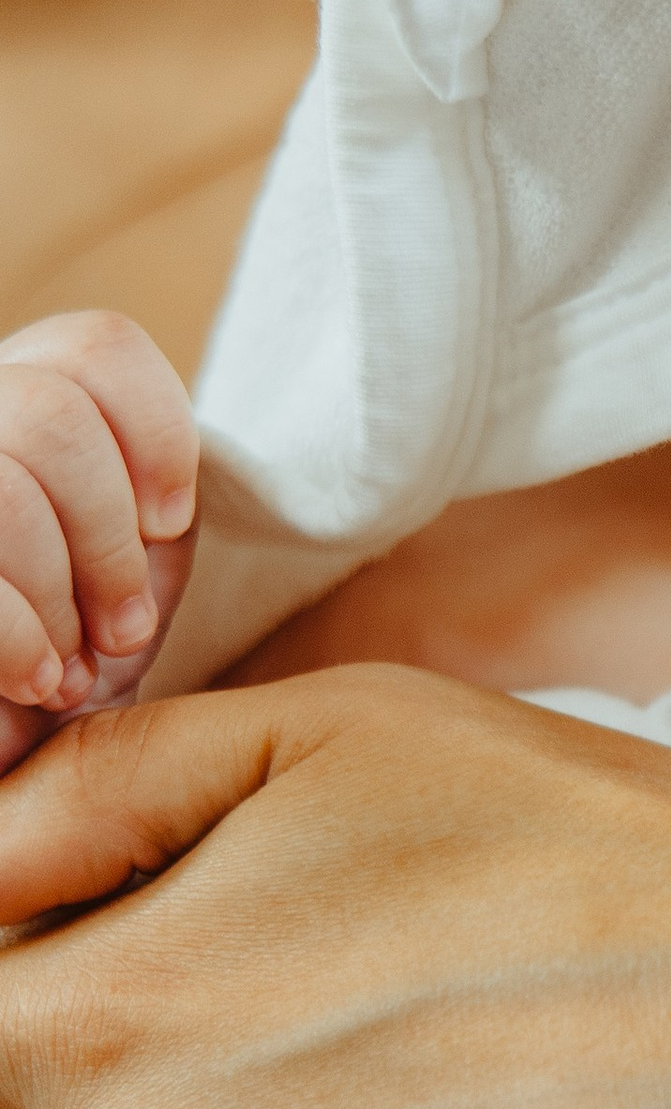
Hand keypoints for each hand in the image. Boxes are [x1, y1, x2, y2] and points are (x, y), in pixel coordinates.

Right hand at [0, 313, 196, 776]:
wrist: (22, 764)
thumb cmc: (82, 660)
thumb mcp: (133, 566)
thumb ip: (149, 497)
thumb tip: (212, 475)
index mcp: (25, 399)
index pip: (98, 343)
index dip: (153, 433)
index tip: (171, 526)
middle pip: (49, 413)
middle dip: (105, 539)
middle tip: (125, 631)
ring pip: (8, 479)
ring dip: (59, 587)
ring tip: (73, 670)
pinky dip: (15, 631)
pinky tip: (37, 680)